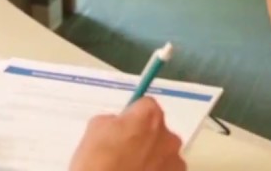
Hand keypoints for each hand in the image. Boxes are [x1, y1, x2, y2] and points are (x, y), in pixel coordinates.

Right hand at [69, 97, 185, 170]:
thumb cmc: (97, 163)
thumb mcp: (95, 128)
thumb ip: (114, 121)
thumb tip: (121, 126)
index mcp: (149, 116)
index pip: (145, 105)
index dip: (133, 116)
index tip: (123, 128)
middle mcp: (168, 136)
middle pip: (158, 130)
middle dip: (144, 138)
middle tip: (124, 152)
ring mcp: (175, 162)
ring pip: (163, 153)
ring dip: (151, 158)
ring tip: (130, 169)